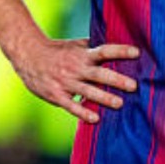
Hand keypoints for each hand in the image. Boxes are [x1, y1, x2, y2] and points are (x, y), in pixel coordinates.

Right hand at [8, 38, 138, 123]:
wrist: (27, 55)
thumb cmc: (58, 50)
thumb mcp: (76, 45)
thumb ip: (95, 48)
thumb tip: (118, 44)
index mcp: (83, 54)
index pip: (104, 51)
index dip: (120, 51)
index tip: (137, 53)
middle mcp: (75, 68)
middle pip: (99, 74)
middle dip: (116, 80)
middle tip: (133, 86)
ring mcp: (65, 82)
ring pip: (87, 91)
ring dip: (104, 98)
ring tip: (120, 103)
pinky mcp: (56, 95)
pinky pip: (71, 105)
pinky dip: (82, 112)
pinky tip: (95, 119)